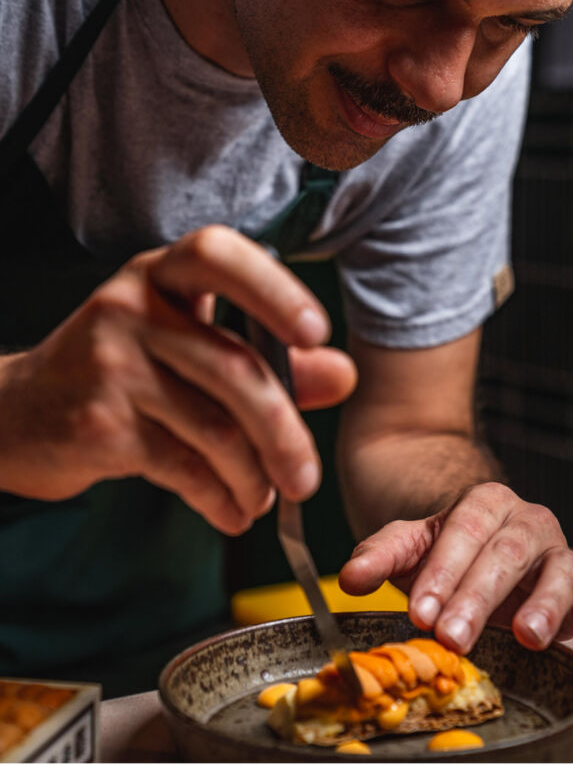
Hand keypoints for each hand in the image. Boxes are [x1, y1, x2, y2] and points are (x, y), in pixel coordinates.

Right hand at [0, 226, 356, 532]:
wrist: (16, 414)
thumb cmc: (118, 371)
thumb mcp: (186, 346)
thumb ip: (266, 356)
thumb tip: (344, 374)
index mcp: (160, 276)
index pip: (216, 255)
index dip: (273, 289)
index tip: (315, 333)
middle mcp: (131, 308)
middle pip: (235, 369)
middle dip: (284, 434)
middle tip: (306, 479)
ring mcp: (110, 365)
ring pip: (215, 428)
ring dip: (253, 478)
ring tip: (262, 500)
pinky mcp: (98, 424)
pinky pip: (183, 467)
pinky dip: (220, 498)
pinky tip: (231, 512)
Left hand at [339, 482, 572, 666]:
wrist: (473, 546)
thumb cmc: (440, 551)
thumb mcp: (406, 546)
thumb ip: (378, 556)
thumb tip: (350, 579)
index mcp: (484, 503)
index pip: (464, 532)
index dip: (442, 571)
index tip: (419, 611)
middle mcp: (527, 523)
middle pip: (506, 554)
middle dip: (477, 597)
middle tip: (452, 636)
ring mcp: (557, 556)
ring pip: (561, 572)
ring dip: (544, 606)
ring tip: (524, 637)